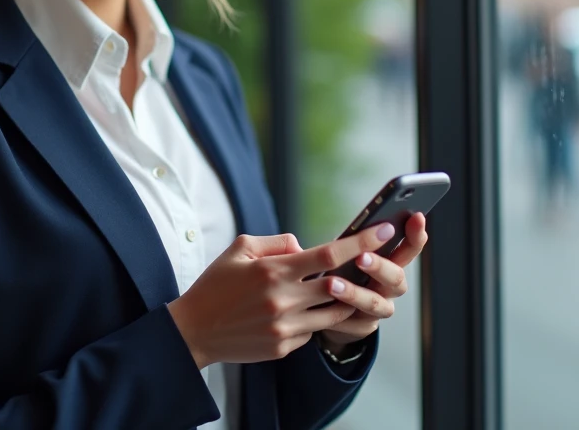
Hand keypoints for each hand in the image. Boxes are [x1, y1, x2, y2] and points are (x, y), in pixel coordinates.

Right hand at [166, 223, 398, 368]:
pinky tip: (303, 312)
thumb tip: (306, 246)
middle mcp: (284, 300)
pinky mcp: (284, 347)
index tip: (384, 230)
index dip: (361, 242)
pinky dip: (315, 319)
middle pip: (340, 285)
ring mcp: (285, 327)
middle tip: (377, 262)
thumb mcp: (240, 249)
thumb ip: (277, 242)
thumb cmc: (216, 284)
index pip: (329, 254)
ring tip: (344, 289)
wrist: (194, 330)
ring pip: (333, 313)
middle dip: (362, 273)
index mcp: (274, 271)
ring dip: (343, 300)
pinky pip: (312, 331)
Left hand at [317, 211, 428, 351]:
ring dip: (355, 293)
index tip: (416, 216)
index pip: (409, 248)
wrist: (328, 312)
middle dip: (380, 266)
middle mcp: (389, 287)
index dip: (416, 235)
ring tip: (332, 284)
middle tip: (361, 257)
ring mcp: (378, 309)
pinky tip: (323, 310)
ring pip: (375, 304)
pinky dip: (340, 317)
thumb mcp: (338, 255)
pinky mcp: (364, 328)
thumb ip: (336, 245)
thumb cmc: (337, 273)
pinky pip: (355, 324)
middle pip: (396, 278)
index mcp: (389, 263)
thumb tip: (300, 239)